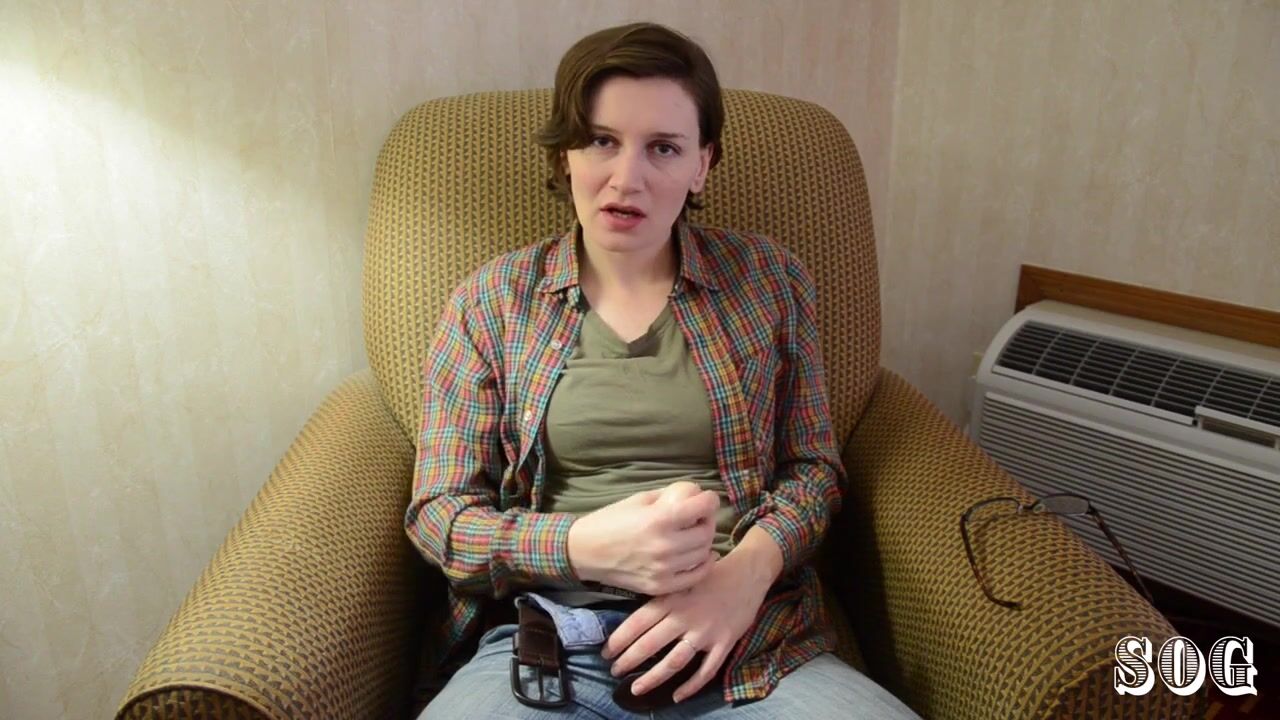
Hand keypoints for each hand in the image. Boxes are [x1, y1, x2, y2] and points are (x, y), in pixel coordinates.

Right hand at [567, 481, 718, 595]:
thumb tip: (696, 494)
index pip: (702, 507)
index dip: (710, 500)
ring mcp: (664, 570)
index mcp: (658, 520)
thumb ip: (670, 497)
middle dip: (707, 520)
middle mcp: (664, 546)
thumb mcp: (640, 499)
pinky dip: (703, 564)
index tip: (707, 498)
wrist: (585, 552)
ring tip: (695, 534)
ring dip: (704, 541)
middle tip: (700, 517)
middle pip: (706, 532)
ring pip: (703, 553)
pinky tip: (701, 555)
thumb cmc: (611, 520)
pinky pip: (695, 576)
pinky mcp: (660, 587)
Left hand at [600, 546, 772, 703]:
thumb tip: (634, 619)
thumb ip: (661, 598)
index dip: (619, 639)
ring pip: (674, 661)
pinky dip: (691, 686)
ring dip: (653, 678)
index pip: (638, 622)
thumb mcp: (681, 580)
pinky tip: (677, 696)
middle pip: (650, 643)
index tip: (606, 652)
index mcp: (672, 598)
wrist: (747, 573)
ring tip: (636, 688)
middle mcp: (685, 616)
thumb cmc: (710, 575)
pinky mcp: (724, 643)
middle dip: (629, 660)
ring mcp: (705, 632)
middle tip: (614, 671)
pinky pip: (706, 671)